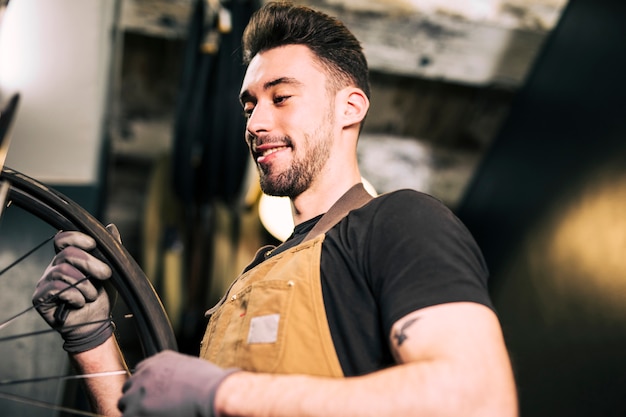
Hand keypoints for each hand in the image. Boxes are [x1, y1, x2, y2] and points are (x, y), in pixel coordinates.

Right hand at [32, 224, 119, 352]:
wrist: (96, 324)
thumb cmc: (102, 297)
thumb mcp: (111, 271)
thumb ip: (110, 250)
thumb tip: (111, 227)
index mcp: (68, 259)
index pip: (63, 238)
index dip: (76, 237)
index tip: (93, 244)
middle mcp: (54, 268)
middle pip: (67, 254)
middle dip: (90, 263)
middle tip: (106, 274)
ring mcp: (45, 282)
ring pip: (63, 271)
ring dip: (85, 285)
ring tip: (92, 295)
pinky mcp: (41, 298)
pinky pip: (56, 288)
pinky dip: (75, 295)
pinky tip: (80, 303)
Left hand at [118, 350, 238, 416]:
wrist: (210, 394)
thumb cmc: (207, 383)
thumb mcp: (190, 365)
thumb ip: (174, 369)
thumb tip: (175, 380)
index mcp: (157, 362)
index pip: (139, 373)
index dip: (145, 386)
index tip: (151, 395)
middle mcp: (143, 374)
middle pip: (129, 389)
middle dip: (136, 399)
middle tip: (151, 409)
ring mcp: (137, 393)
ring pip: (125, 406)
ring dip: (134, 411)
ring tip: (152, 414)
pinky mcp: (135, 412)